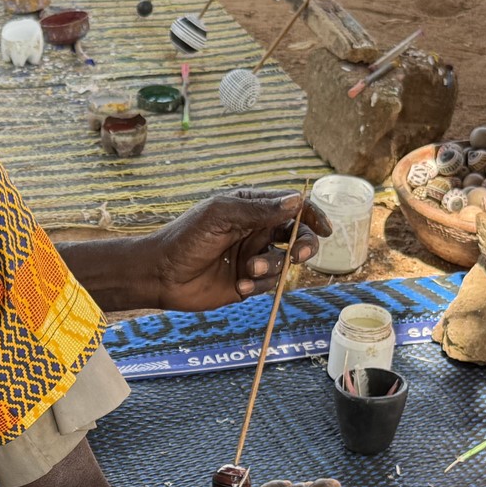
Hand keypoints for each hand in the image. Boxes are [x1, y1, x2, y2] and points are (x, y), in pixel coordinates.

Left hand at [144, 191, 331, 312]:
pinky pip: (269, 285)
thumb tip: (296, 201)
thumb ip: (258, 210)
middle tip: (298, 255)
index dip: (312, 215)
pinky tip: (240, 286)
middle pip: (297, 236)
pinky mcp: (247, 282)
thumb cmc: (185, 238)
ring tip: (249, 271)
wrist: (161, 275)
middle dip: (304, 245)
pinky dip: (260, 285)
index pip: (292, 207)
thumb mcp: (221, 216)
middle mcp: (256, 231)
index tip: (324, 228)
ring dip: (272, 268)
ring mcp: (252, 257)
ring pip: (283, 263)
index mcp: (251, 208)